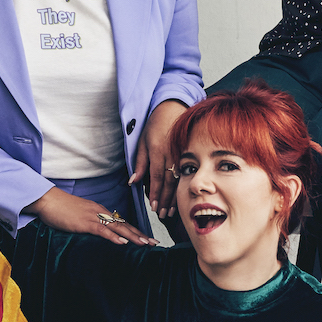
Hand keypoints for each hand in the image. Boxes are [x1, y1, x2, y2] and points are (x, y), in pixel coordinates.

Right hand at [25, 185, 156, 246]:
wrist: (48, 200)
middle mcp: (100, 212)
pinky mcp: (84, 223)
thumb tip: (100, 233)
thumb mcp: (80, 216)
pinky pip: (102, 230)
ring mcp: (93, 217)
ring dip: (132, 236)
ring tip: (145, 244)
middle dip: (140, 234)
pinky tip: (123, 242)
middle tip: (154, 243)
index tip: (147, 239)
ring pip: (117, 227)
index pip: (122, 222)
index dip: (136, 231)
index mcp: (100, 211)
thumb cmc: (61, 209)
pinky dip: (113, 237)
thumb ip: (91, 223)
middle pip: (124, 224)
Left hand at [129, 98, 185, 221]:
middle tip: (162, 214)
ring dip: (175, 197)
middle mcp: (170, 153)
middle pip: (168, 182)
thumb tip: (132, 182)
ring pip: (178, 180)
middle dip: (165, 200)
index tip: (153, 207)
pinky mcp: (188, 153)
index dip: (155, 194)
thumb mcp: (142, 141)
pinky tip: (181, 197)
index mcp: (157, 150)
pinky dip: (183, 187)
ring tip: (171, 211)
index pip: (155, 177)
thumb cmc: (155, 124)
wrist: (173, 107)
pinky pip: (186, 173)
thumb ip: (139, 163)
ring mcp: (181, 153)